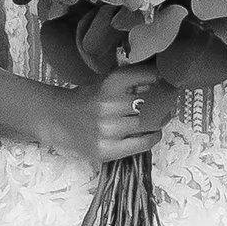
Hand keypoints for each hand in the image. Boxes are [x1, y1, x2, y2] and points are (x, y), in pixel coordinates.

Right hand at [43, 72, 174, 164]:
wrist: (57, 120)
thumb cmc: (89, 99)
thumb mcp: (107, 81)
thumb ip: (133, 79)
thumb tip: (167, 79)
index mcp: (110, 82)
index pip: (149, 75)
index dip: (164, 79)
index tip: (169, 82)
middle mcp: (109, 104)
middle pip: (154, 102)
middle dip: (165, 102)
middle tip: (168, 102)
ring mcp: (108, 129)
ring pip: (151, 123)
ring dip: (161, 120)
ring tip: (160, 117)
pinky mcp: (107, 150)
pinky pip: (144, 143)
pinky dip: (153, 136)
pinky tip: (152, 132)